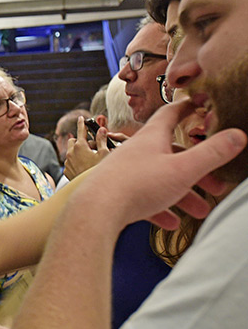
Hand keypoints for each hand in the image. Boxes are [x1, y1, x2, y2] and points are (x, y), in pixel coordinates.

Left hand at [63, 116, 110, 179]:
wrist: (93, 188)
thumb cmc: (99, 170)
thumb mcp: (104, 154)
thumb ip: (101, 140)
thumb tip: (101, 129)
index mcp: (80, 146)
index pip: (81, 131)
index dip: (82, 123)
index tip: (81, 118)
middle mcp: (71, 153)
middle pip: (73, 141)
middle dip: (80, 141)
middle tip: (91, 146)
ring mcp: (67, 163)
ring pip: (71, 152)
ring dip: (78, 151)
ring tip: (89, 157)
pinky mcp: (67, 171)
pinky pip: (70, 162)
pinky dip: (76, 161)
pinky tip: (85, 166)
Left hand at [74, 100, 245, 229]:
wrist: (95, 211)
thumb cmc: (137, 185)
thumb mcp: (183, 169)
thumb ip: (212, 154)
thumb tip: (238, 135)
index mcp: (151, 138)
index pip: (171, 115)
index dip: (187, 109)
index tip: (199, 105)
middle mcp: (136, 152)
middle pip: (172, 155)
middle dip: (197, 169)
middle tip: (216, 185)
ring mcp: (125, 173)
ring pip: (160, 180)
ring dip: (182, 195)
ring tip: (200, 211)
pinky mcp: (116, 194)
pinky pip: (143, 200)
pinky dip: (160, 209)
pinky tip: (171, 223)